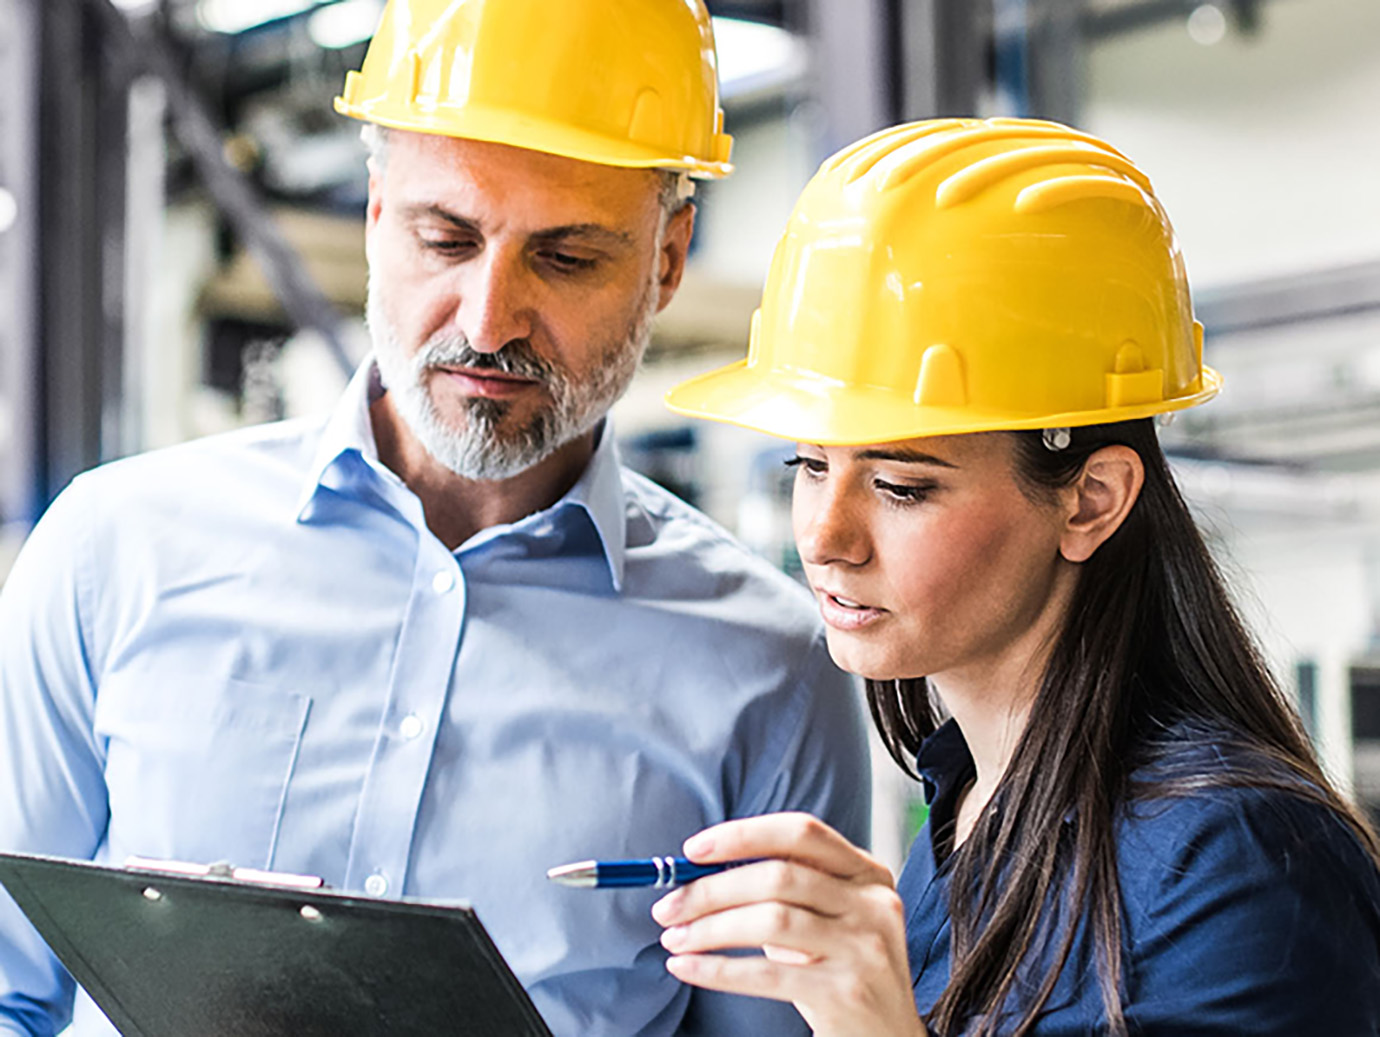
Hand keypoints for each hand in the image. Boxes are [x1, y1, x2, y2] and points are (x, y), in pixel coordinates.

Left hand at [651, 812, 927, 1036]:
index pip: (801, 834)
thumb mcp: (828, 918)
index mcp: (868, 873)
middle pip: (778, 876)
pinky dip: (717, 969)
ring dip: (709, 928)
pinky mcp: (844, 993)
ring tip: (675, 938)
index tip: (692, 850)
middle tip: (668, 906)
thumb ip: (785, 887)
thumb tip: (699, 873)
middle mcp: (872, 904)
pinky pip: (766, 974)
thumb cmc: (842, 969)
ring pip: (770, 920)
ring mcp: (863, 948)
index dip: (743, 835)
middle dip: (711, 889)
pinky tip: (688, 967)